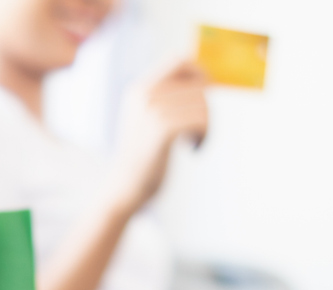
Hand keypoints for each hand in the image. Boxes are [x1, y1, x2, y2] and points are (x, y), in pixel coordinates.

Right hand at [106, 59, 209, 217]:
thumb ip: (166, 98)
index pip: (179, 60)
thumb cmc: (143, 157)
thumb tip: (205, 80)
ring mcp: (151, 109)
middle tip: (198, 131)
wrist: (125, 186)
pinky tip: (194, 147)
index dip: (199, 73)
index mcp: (139, 88)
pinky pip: (201, 120)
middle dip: (206, 109)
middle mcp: (144, 94)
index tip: (204, 95)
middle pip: (198, 85)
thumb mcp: (147, 119)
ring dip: (207, 125)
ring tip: (194, 141)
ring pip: (203, 104)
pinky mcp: (162, 128)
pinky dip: (204, 135)